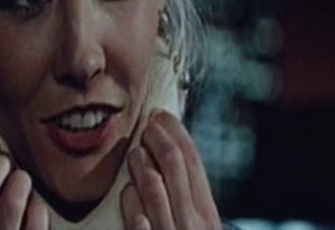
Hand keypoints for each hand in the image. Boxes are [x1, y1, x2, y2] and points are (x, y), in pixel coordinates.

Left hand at [121, 110, 220, 229]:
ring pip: (154, 187)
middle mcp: (192, 225)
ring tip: (134, 154)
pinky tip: (127, 192)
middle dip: (157, 138)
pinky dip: (131, 201)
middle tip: (145, 127)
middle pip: (174, 165)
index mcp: (208, 216)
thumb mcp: (200, 227)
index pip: (193, 161)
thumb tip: (167, 157)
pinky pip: (137, 220)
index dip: (175, 132)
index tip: (161, 116)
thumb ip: (188, 201)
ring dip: (141, 163)